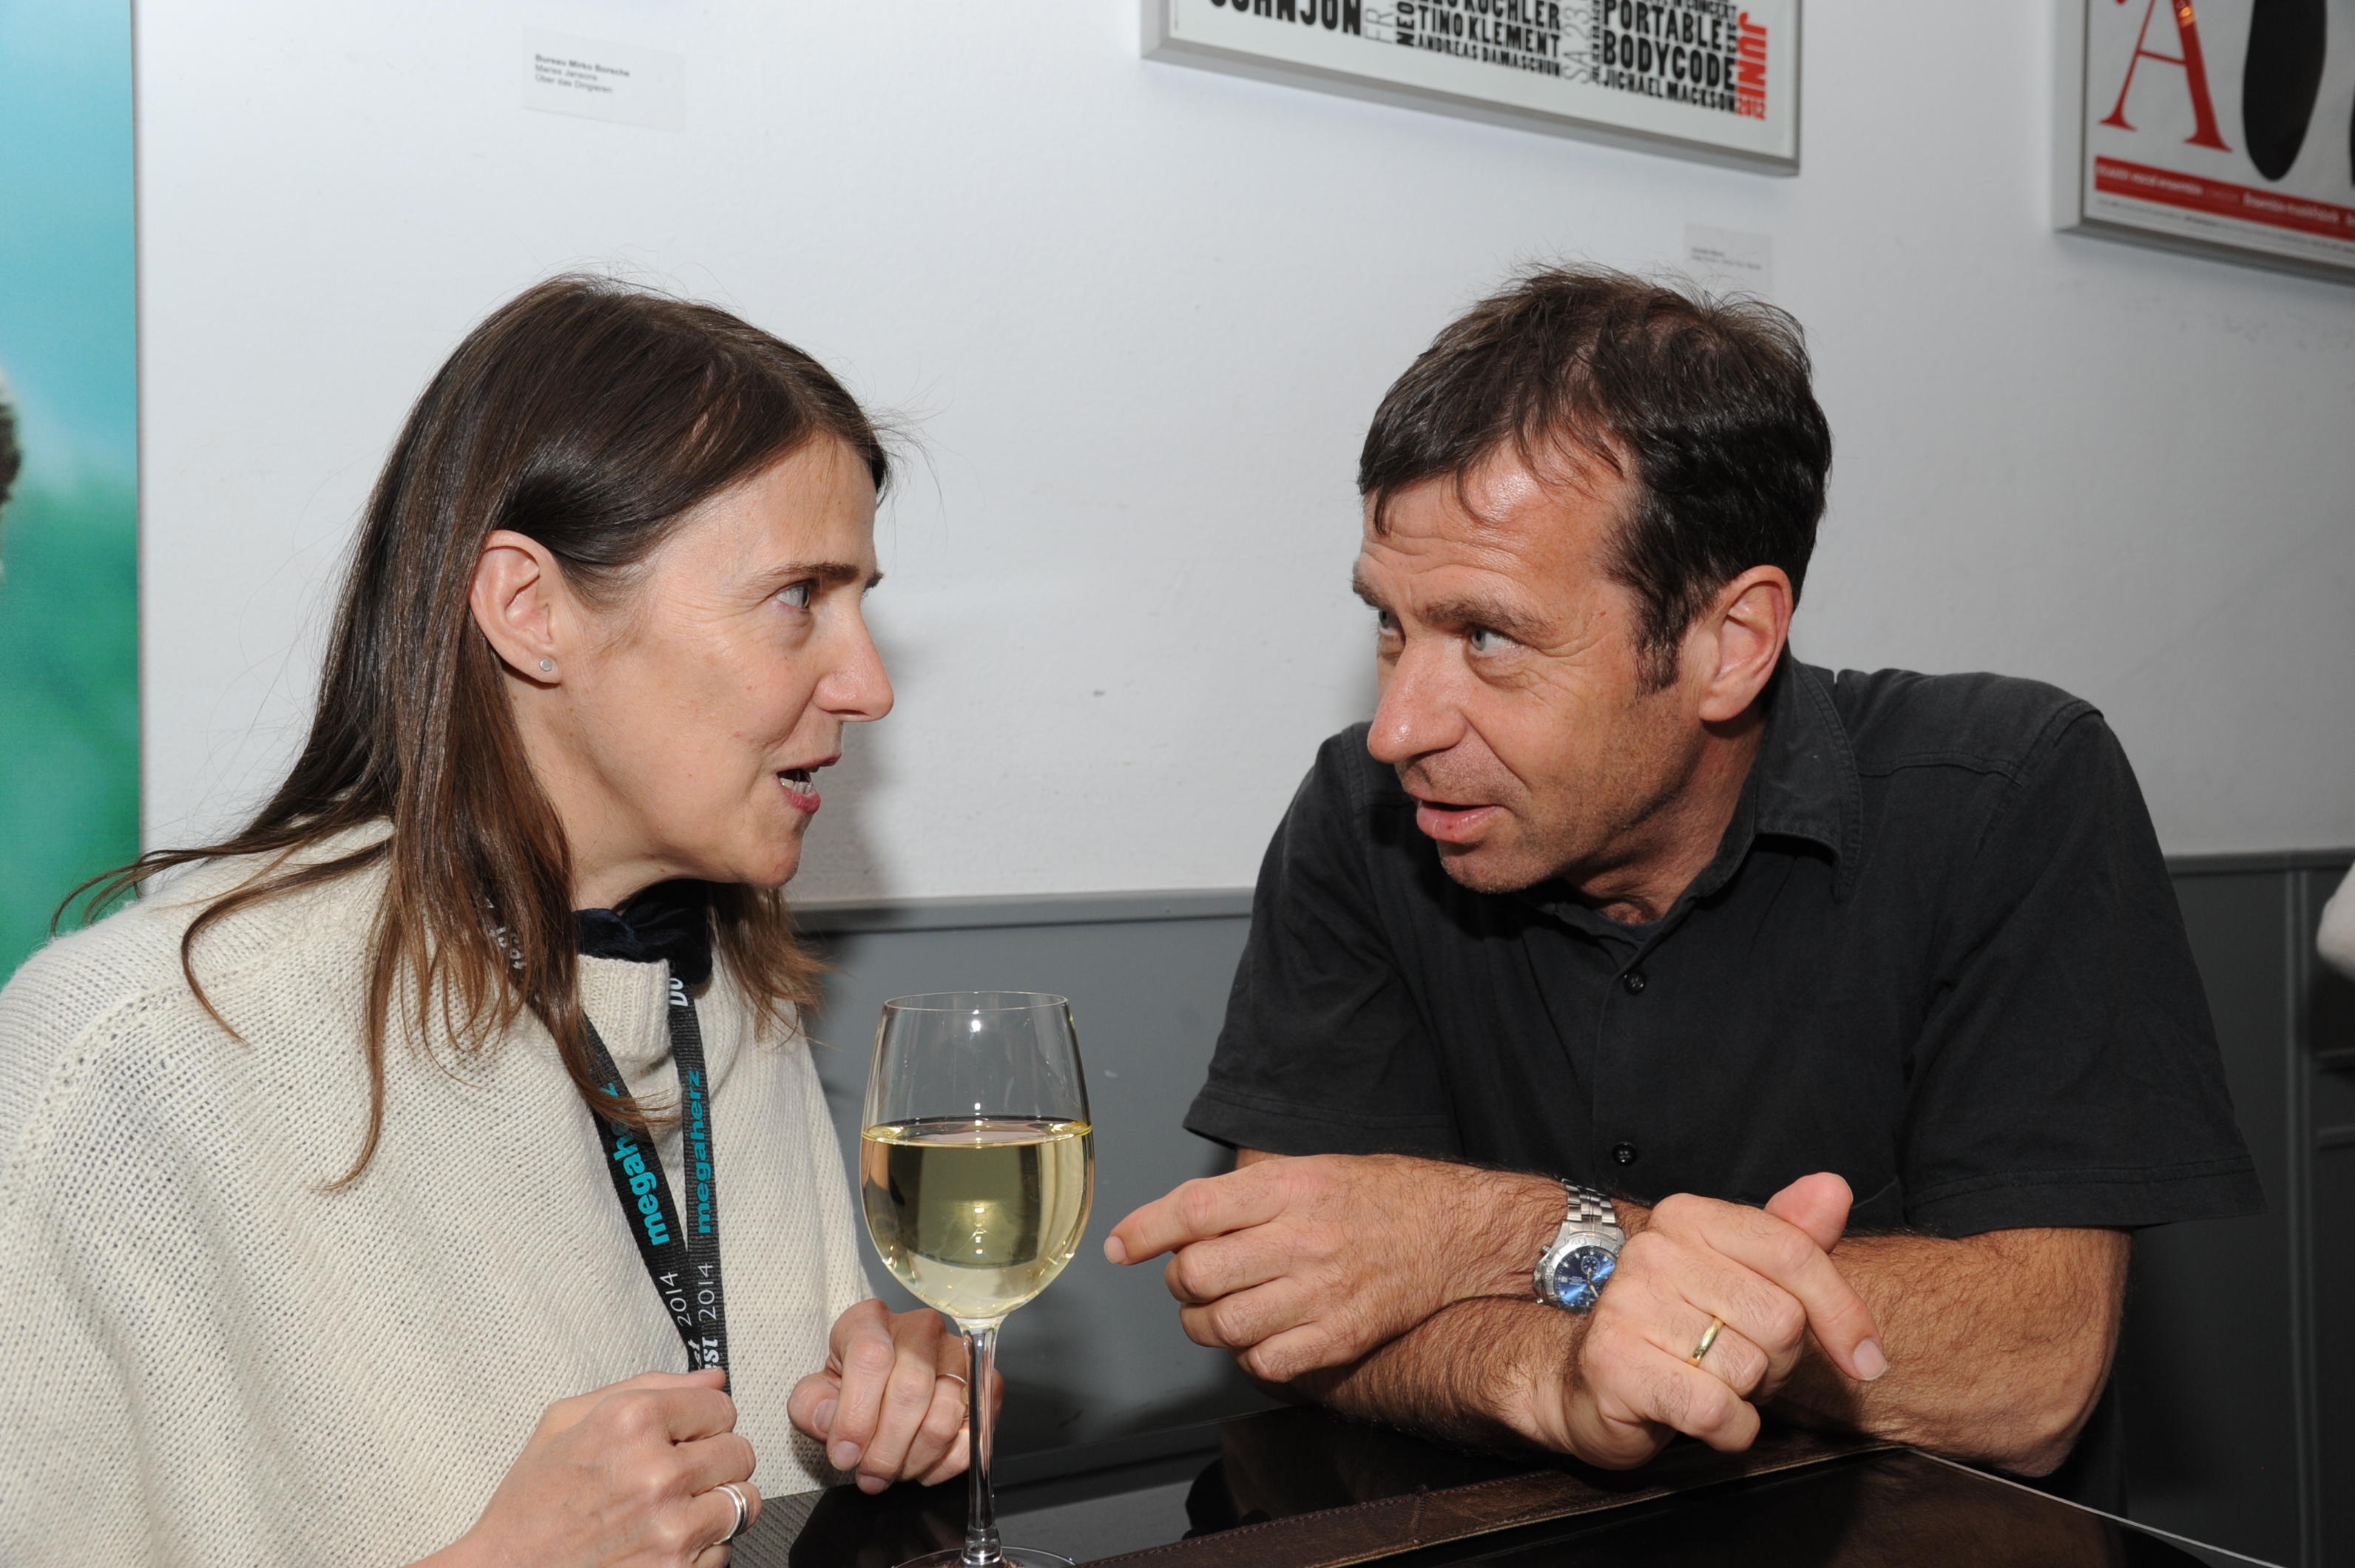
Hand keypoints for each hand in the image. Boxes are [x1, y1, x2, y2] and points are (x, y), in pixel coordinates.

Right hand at [429, 1368, 758, 1567]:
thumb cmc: (530, 1504)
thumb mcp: (566, 1421)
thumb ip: (648, 1387)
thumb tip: (713, 1378)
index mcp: (632, 1422)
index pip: (722, 1406)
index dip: (702, 1422)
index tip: (685, 1436)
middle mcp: (658, 1474)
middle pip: (741, 1453)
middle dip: (715, 1461)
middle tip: (678, 1475)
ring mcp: (671, 1529)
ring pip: (744, 1502)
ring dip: (717, 1505)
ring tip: (675, 1510)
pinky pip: (726, 1549)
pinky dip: (704, 1548)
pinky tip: (662, 1543)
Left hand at [788, 1300, 996, 1492]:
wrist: (882, 1392)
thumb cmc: (850, 1392)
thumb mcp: (815, 1396)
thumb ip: (811, 1406)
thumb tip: (831, 1420)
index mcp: (871, 1320)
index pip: (872, 1357)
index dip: (857, 1415)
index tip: (844, 1454)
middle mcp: (920, 1328)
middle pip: (910, 1391)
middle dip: (885, 1449)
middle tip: (869, 1474)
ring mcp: (959, 1354)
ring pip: (943, 1418)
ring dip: (913, 1459)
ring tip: (893, 1468)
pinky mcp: (986, 1385)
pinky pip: (973, 1435)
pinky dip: (944, 1464)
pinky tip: (921, 1463)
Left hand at [1105, 1153, 1559, 1381]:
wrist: (1457, 1232)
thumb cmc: (1382, 1196)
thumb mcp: (1312, 1169)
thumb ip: (1248, 1193)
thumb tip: (1179, 1221)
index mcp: (1289, 1188)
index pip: (1193, 1210)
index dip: (1145, 1230)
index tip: (1121, 1247)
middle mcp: (1301, 1239)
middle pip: (1197, 1274)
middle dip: (1181, 1281)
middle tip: (1194, 1277)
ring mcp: (1321, 1293)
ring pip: (1222, 1325)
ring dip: (1206, 1323)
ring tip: (1220, 1310)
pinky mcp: (1339, 1337)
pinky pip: (1264, 1362)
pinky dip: (1250, 1355)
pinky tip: (1261, 1333)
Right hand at [1538, 1174, 1884, 1467]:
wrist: (1593, 1381)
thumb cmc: (1678, 1328)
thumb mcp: (1738, 1275)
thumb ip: (1790, 1235)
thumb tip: (1833, 1189)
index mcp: (1687, 1218)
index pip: (1795, 1255)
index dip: (1842, 1314)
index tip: (1865, 1358)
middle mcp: (1653, 1252)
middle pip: (1781, 1320)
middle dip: (1779, 1361)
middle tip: (1741, 1360)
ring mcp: (1628, 1306)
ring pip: (1750, 1370)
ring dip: (1747, 1395)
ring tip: (1711, 1381)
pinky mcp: (1615, 1365)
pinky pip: (1716, 1410)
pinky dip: (1729, 1429)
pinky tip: (1704, 1415)